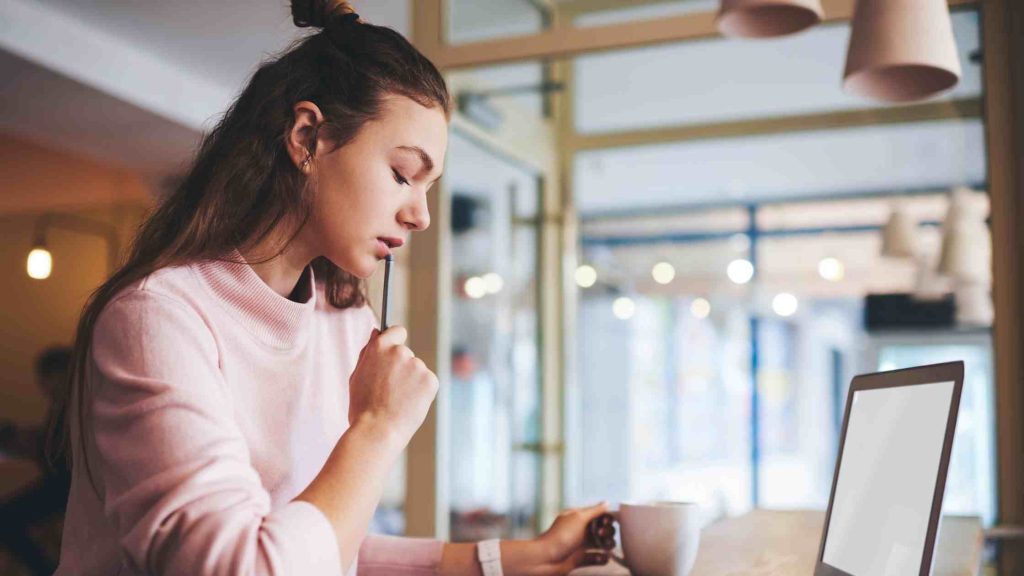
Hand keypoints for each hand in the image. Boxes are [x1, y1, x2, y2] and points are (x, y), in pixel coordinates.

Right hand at [348, 326, 438, 448]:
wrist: (377, 431)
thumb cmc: (362, 407)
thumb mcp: (357, 375)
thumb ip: (368, 352)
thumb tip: (377, 332)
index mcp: (380, 347)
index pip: (397, 331)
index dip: (396, 341)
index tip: (395, 353)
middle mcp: (400, 352)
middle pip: (406, 355)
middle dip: (401, 369)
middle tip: (389, 391)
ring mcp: (417, 365)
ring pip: (416, 371)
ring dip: (411, 382)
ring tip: (397, 401)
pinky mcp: (430, 380)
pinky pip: (427, 383)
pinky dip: (421, 393)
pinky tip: (408, 404)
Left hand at [536, 502, 611, 571]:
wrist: (545, 558)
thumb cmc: (561, 536)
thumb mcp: (578, 518)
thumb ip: (595, 511)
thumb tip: (607, 502)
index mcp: (579, 518)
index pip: (599, 515)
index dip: (606, 518)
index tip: (606, 522)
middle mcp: (581, 530)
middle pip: (603, 529)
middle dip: (608, 532)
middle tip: (601, 534)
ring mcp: (581, 545)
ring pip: (602, 544)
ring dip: (608, 545)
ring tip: (606, 548)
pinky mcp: (581, 559)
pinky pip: (597, 558)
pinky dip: (601, 558)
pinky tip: (602, 558)